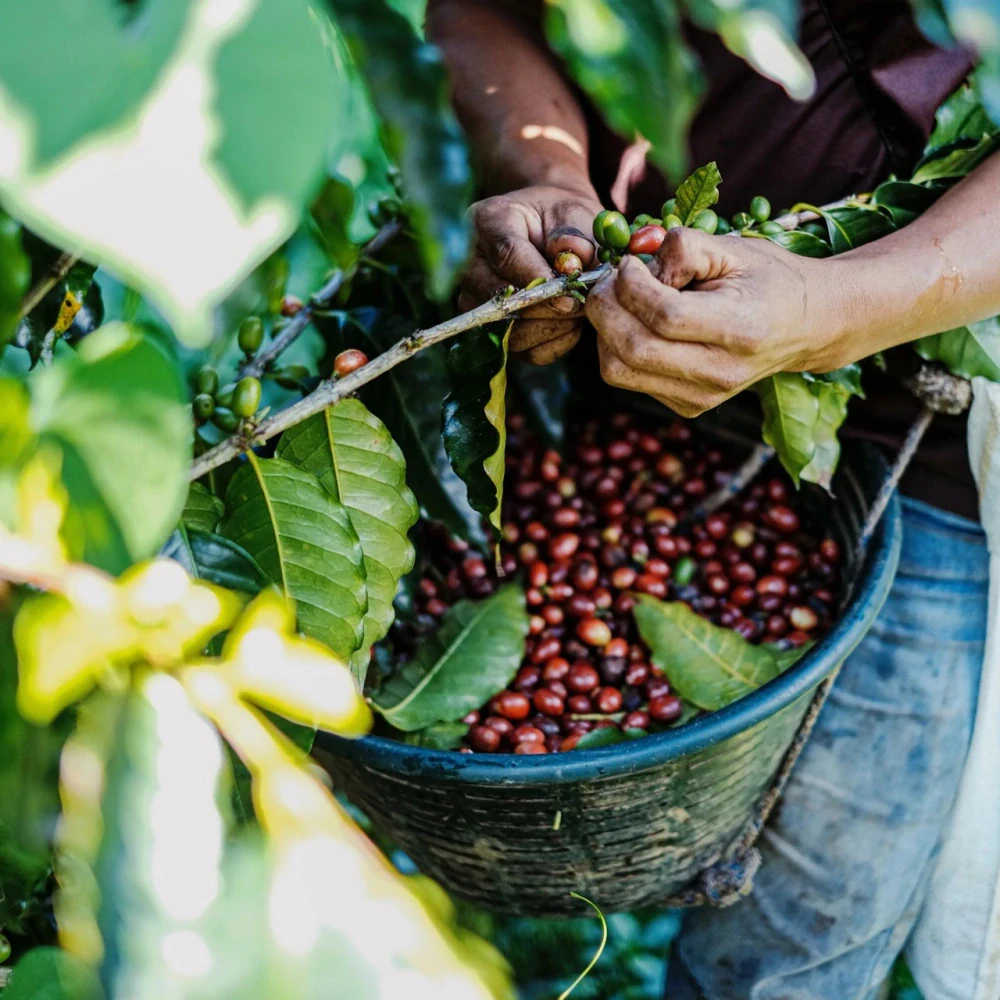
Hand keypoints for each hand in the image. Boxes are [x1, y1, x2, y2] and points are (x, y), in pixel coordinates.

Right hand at [459, 185, 602, 363]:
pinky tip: (569, 323)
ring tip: (577, 310)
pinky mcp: (491, 331)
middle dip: (546, 308)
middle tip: (580, 305)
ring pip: (511, 331)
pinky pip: (524, 351)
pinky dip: (553, 342)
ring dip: (552, 327)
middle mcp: (470, 264)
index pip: (505, 254)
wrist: (552, 234)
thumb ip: (575, 235)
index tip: (567, 294)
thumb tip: (573, 262)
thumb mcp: (574, 214)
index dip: (536, 278)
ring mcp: (476, 301)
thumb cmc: (561, 221)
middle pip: (500, 298)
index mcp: (488, 221)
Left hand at [585, 229, 853, 415]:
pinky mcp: (686, 406)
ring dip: (605, 331)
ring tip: (621, 301)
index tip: (629, 264)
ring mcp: (701, 397)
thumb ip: (683, 248)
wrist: (804, 326)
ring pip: (618, 370)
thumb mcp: (733, 248)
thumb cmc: (766, 278)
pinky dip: (618, 348)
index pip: (665, 317)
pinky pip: (628, 378)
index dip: (632, 286)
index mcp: (740, 329)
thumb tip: (635, 266)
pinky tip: (637, 324)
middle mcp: (720, 373)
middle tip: (610, 281)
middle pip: (632, 350)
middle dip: (605, 308)